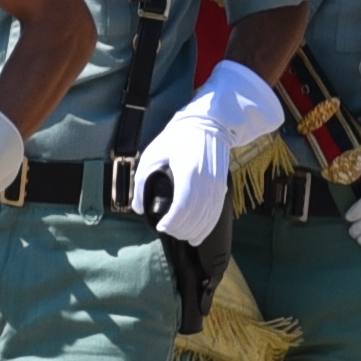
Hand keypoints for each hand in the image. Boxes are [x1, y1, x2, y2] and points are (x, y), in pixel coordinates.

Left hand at [133, 94, 239, 243]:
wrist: (209, 124)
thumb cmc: (178, 137)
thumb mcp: (153, 153)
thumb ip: (142, 181)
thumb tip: (138, 209)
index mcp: (188, 171)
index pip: (183, 206)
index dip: (172, 222)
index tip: (161, 227)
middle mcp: (206, 180)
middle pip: (196, 216)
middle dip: (181, 229)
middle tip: (168, 231)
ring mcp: (217, 185)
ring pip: (207, 218)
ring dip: (194, 231)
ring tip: (180, 236)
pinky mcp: (223, 188)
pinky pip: (216, 214)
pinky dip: (207, 227)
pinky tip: (197, 234)